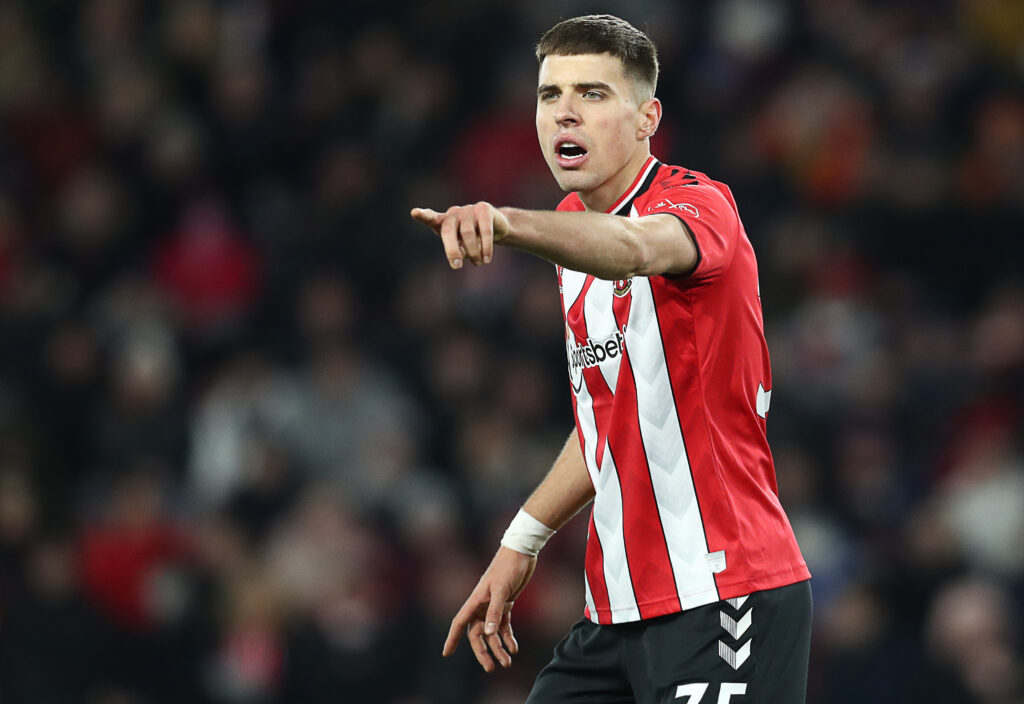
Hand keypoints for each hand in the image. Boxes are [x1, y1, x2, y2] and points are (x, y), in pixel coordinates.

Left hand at [410, 202, 509, 268]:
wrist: (497, 227)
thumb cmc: (472, 239)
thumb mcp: (462, 248)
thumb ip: (457, 251)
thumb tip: (460, 256)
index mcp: (443, 221)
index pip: (431, 218)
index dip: (423, 216)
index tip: (415, 212)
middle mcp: (453, 213)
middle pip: (448, 231)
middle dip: (452, 250)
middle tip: (456, 266)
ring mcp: (468, 209)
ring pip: (467, 234)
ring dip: (473, 252)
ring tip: (478, 263)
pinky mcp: (483, 208)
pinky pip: (484, 230)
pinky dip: (486, 246)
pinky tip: (487, 258)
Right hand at [442, 546, 535, 671]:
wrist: (523, 552)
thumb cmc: (508, 568)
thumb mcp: (502, 589)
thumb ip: (495, 611)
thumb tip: (489, 633)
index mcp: (476, 600)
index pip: (459, 623)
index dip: (452, 639)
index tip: (446, 654)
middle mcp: (482, 605)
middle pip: (477, 634)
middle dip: (483, 652)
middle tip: (491, 668)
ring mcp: (494, 605)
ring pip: (492, 633)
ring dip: (498, 648)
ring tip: (506, 662)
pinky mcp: (507, 603)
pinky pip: (504, 625)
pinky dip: (508, 638)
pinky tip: (514, 648)